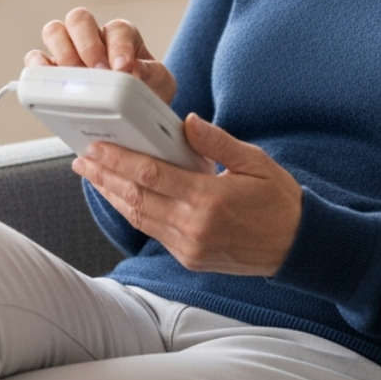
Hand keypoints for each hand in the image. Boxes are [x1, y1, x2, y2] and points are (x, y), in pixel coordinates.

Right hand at [25, 7, 176, 105]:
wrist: (130, 117)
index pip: (117, 29)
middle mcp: (92, 37)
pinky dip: (39, 69)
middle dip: (87, 44)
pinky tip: (51, 86)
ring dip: (62, 52)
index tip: (123, 68)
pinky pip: (35, 60)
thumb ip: (153, 75)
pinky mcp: (49, 71)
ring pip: (54, 31)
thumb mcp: (160, 85)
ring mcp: (68, 51)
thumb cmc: (146, 94)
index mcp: (121, 36)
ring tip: (74, 79)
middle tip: (97, 71)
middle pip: (79, 18)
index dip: (119, 46)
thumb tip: (135, 70)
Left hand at [72, 113, 302, 276]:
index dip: (119, 160)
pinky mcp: (189, 257)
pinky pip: (153, 231)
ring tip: (92, 175)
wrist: (297, 247)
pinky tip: (121, 196)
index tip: (96, 147)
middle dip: (105, 176)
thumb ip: (217, 142)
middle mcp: (194, 227)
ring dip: (112, 195)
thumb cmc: (279, 200)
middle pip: (136, 198)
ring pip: (140, 218)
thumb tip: (187, 121)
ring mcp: (189, 246)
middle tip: (82, 159)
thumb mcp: (254, 162)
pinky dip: (133, 212)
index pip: (151, 176)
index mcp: (209, 199)